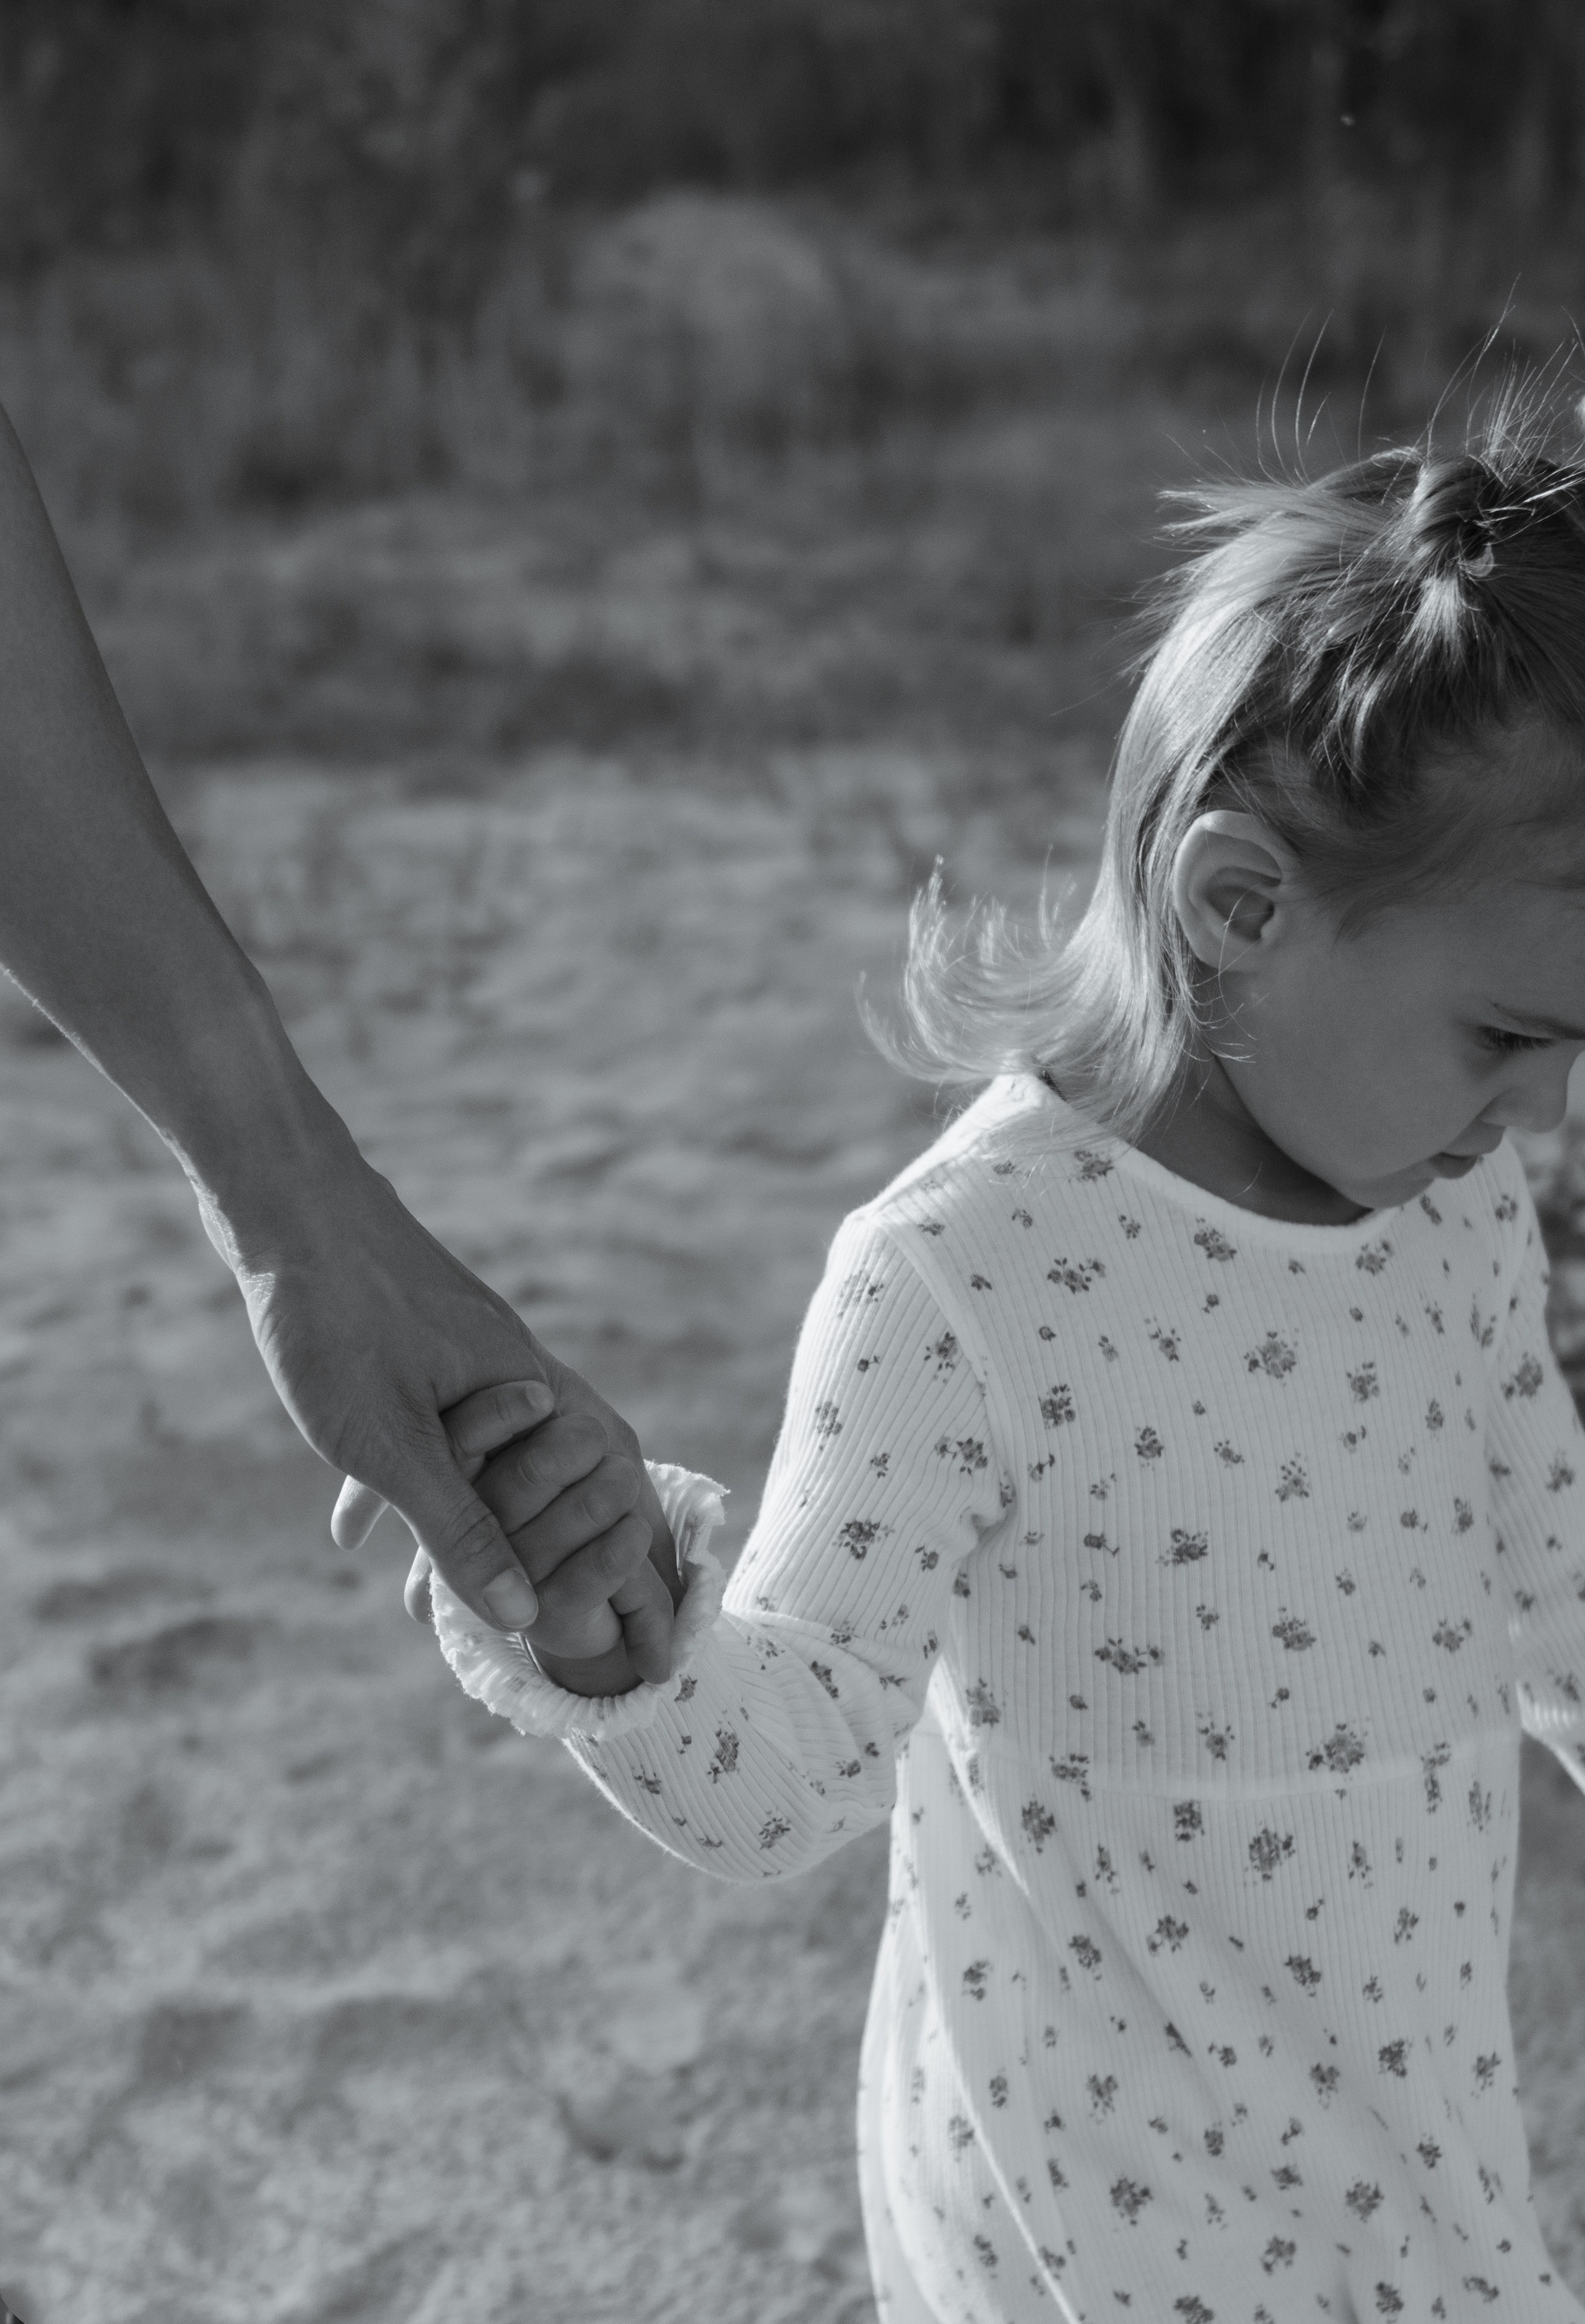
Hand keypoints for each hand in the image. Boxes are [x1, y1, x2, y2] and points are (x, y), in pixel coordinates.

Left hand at [199, 1137, 677, 1635]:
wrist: (285, 1202)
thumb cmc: (338, 1317)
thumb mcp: (392, 1445)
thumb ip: (459, 1530)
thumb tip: (520, 1614)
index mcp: (535, 1394)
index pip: (601, 1502)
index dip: (590, 1574)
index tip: (573, 1637)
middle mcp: (520, 1372)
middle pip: (544, 1492)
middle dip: (513, 1564)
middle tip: (484, 1626)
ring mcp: (475, 1356)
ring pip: (484, 1467)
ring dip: (452, 1531)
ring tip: (414, 1599)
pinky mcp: (427, 1344)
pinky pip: (437, 1435)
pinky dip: (408, 1482)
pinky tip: (352, 1523)